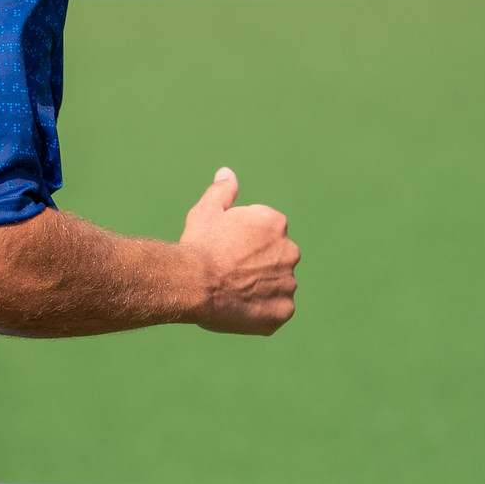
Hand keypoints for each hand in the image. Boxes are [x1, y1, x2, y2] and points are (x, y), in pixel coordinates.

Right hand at [179, 168, 299, 334]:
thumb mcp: (206, 211)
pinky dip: (261, 310)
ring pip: (276, 285)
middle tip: (228, 272)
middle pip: (275, 259)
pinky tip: (238, 307)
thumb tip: (227, 173)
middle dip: (257, 265)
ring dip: (260, 288)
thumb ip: (222, 191)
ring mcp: (289, 283)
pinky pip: (276, 310)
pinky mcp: (284, 310)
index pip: (266, 234)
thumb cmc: (199, 245)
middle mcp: (290, 250)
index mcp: (275, 223)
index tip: (224, 250)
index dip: (242, 243)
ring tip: (231, 292)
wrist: (194, 283)